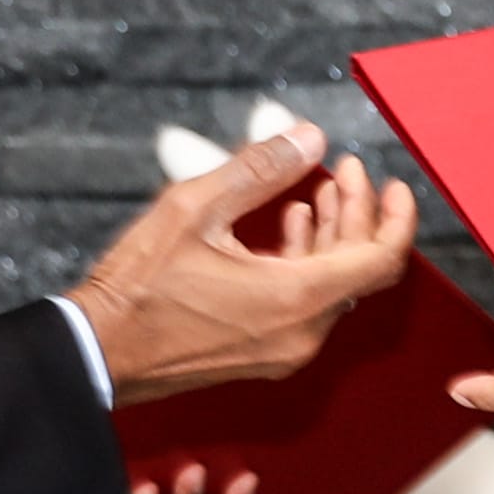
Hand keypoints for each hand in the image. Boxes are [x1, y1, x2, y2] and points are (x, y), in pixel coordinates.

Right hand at [68, 118, 417, 401]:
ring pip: (330, 287)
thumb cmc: (137, 291)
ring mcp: (281, 349)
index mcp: (295, 298)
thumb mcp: (195, 209)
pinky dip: (305, 263)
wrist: (97, 353)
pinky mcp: (260, 354)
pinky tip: (285, 229)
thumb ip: (260, 169)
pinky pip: (304, 305)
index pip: (380, 259)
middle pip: (356, 268)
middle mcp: (299, 332)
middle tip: (342, 171)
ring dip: (328, 236)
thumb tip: (307, 139)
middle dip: (354, 213)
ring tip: (312, 192)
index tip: (392, 183)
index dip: (396, 216)